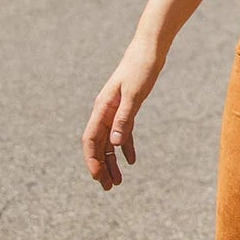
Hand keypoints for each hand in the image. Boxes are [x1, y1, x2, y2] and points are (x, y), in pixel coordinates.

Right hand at [81, 36, 164, 191]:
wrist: (149, 50)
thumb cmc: (141, 69)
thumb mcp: (134, 95)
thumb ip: (124, 119)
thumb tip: (114, 143)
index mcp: (102, 108)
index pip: (91, 139)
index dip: (92, 159)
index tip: (97, 177)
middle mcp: (105, 111)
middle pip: (99, 145)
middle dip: (102, 167)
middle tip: (109, 188)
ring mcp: (115, 110)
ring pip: (110, 142)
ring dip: (112, 161)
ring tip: (118, 181)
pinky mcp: (126, 109)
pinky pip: (123, 133)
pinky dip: (125, 147)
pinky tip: (131, 161)